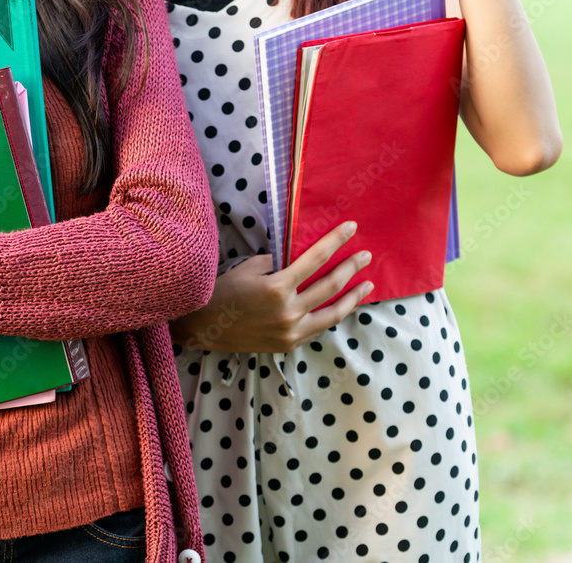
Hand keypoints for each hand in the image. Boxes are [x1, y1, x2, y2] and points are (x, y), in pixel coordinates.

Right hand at [170, 221, 373, 353]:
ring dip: (353, 298)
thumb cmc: (223, 291)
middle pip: (330, 285)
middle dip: (351, 267)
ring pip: (332, 313)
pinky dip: (331, 315)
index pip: (316, 258)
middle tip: (366, 255)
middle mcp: (288, 311)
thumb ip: (277, 263)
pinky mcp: (288, 344)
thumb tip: (298, 259)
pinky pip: (317, 328)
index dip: (336, 240)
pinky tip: (342, 306)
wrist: (203, 326)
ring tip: (368, 285)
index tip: (352, 227)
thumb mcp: (248, 268)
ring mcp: (290, 331)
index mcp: (278, 287)